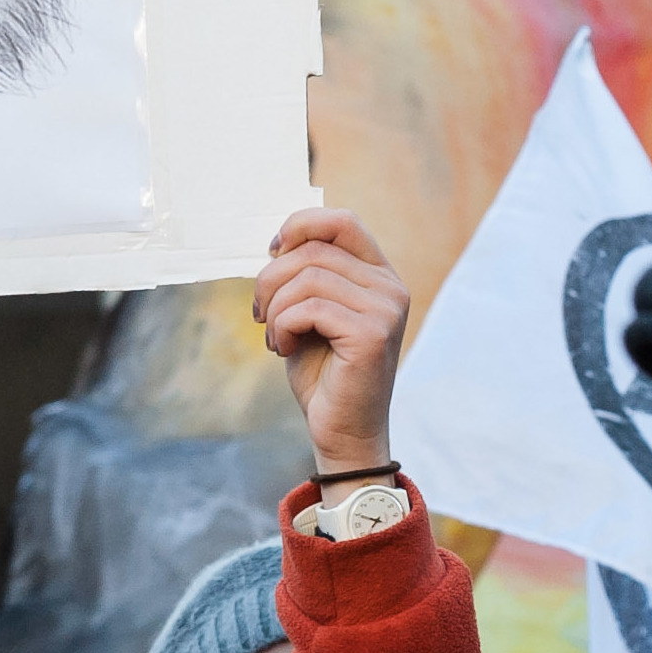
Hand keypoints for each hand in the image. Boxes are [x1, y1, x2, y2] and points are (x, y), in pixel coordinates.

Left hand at [252, 208, 410, 478]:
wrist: (342, 430)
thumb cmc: (323, 373)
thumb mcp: (310, 313)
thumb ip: (306, 275)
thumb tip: (280, 242)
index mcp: (379, 276)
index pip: (342, 221)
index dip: (299, 225)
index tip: (272, 251)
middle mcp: (391, 287)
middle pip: (314, 250)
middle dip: (271, 279)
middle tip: (260, 315)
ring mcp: (386, 309)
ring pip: (308, 278)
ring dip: (275, 308)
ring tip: (275, 337)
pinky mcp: (373, 334)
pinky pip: (309, 308)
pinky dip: (283, 327)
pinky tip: (284, 349)